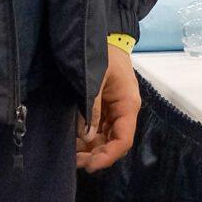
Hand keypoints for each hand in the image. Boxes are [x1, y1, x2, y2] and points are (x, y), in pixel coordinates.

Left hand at [76, 47, 140, 172]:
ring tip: (73, 155)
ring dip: (92, 149)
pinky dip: (88, 137)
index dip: (109, 155)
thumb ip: (91, 106)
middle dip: (97, 155)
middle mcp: (123, 111)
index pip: (123, 139)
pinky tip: (75, 142)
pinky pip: (98, 128)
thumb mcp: (96, 77)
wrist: (106, 36)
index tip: (91, 165)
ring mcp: (113, 109)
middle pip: (114, 142)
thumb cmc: (103, 53)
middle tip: (77, 162)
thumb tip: (87, 135)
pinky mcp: (103, 106)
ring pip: (105, 138)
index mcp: (128, 104)